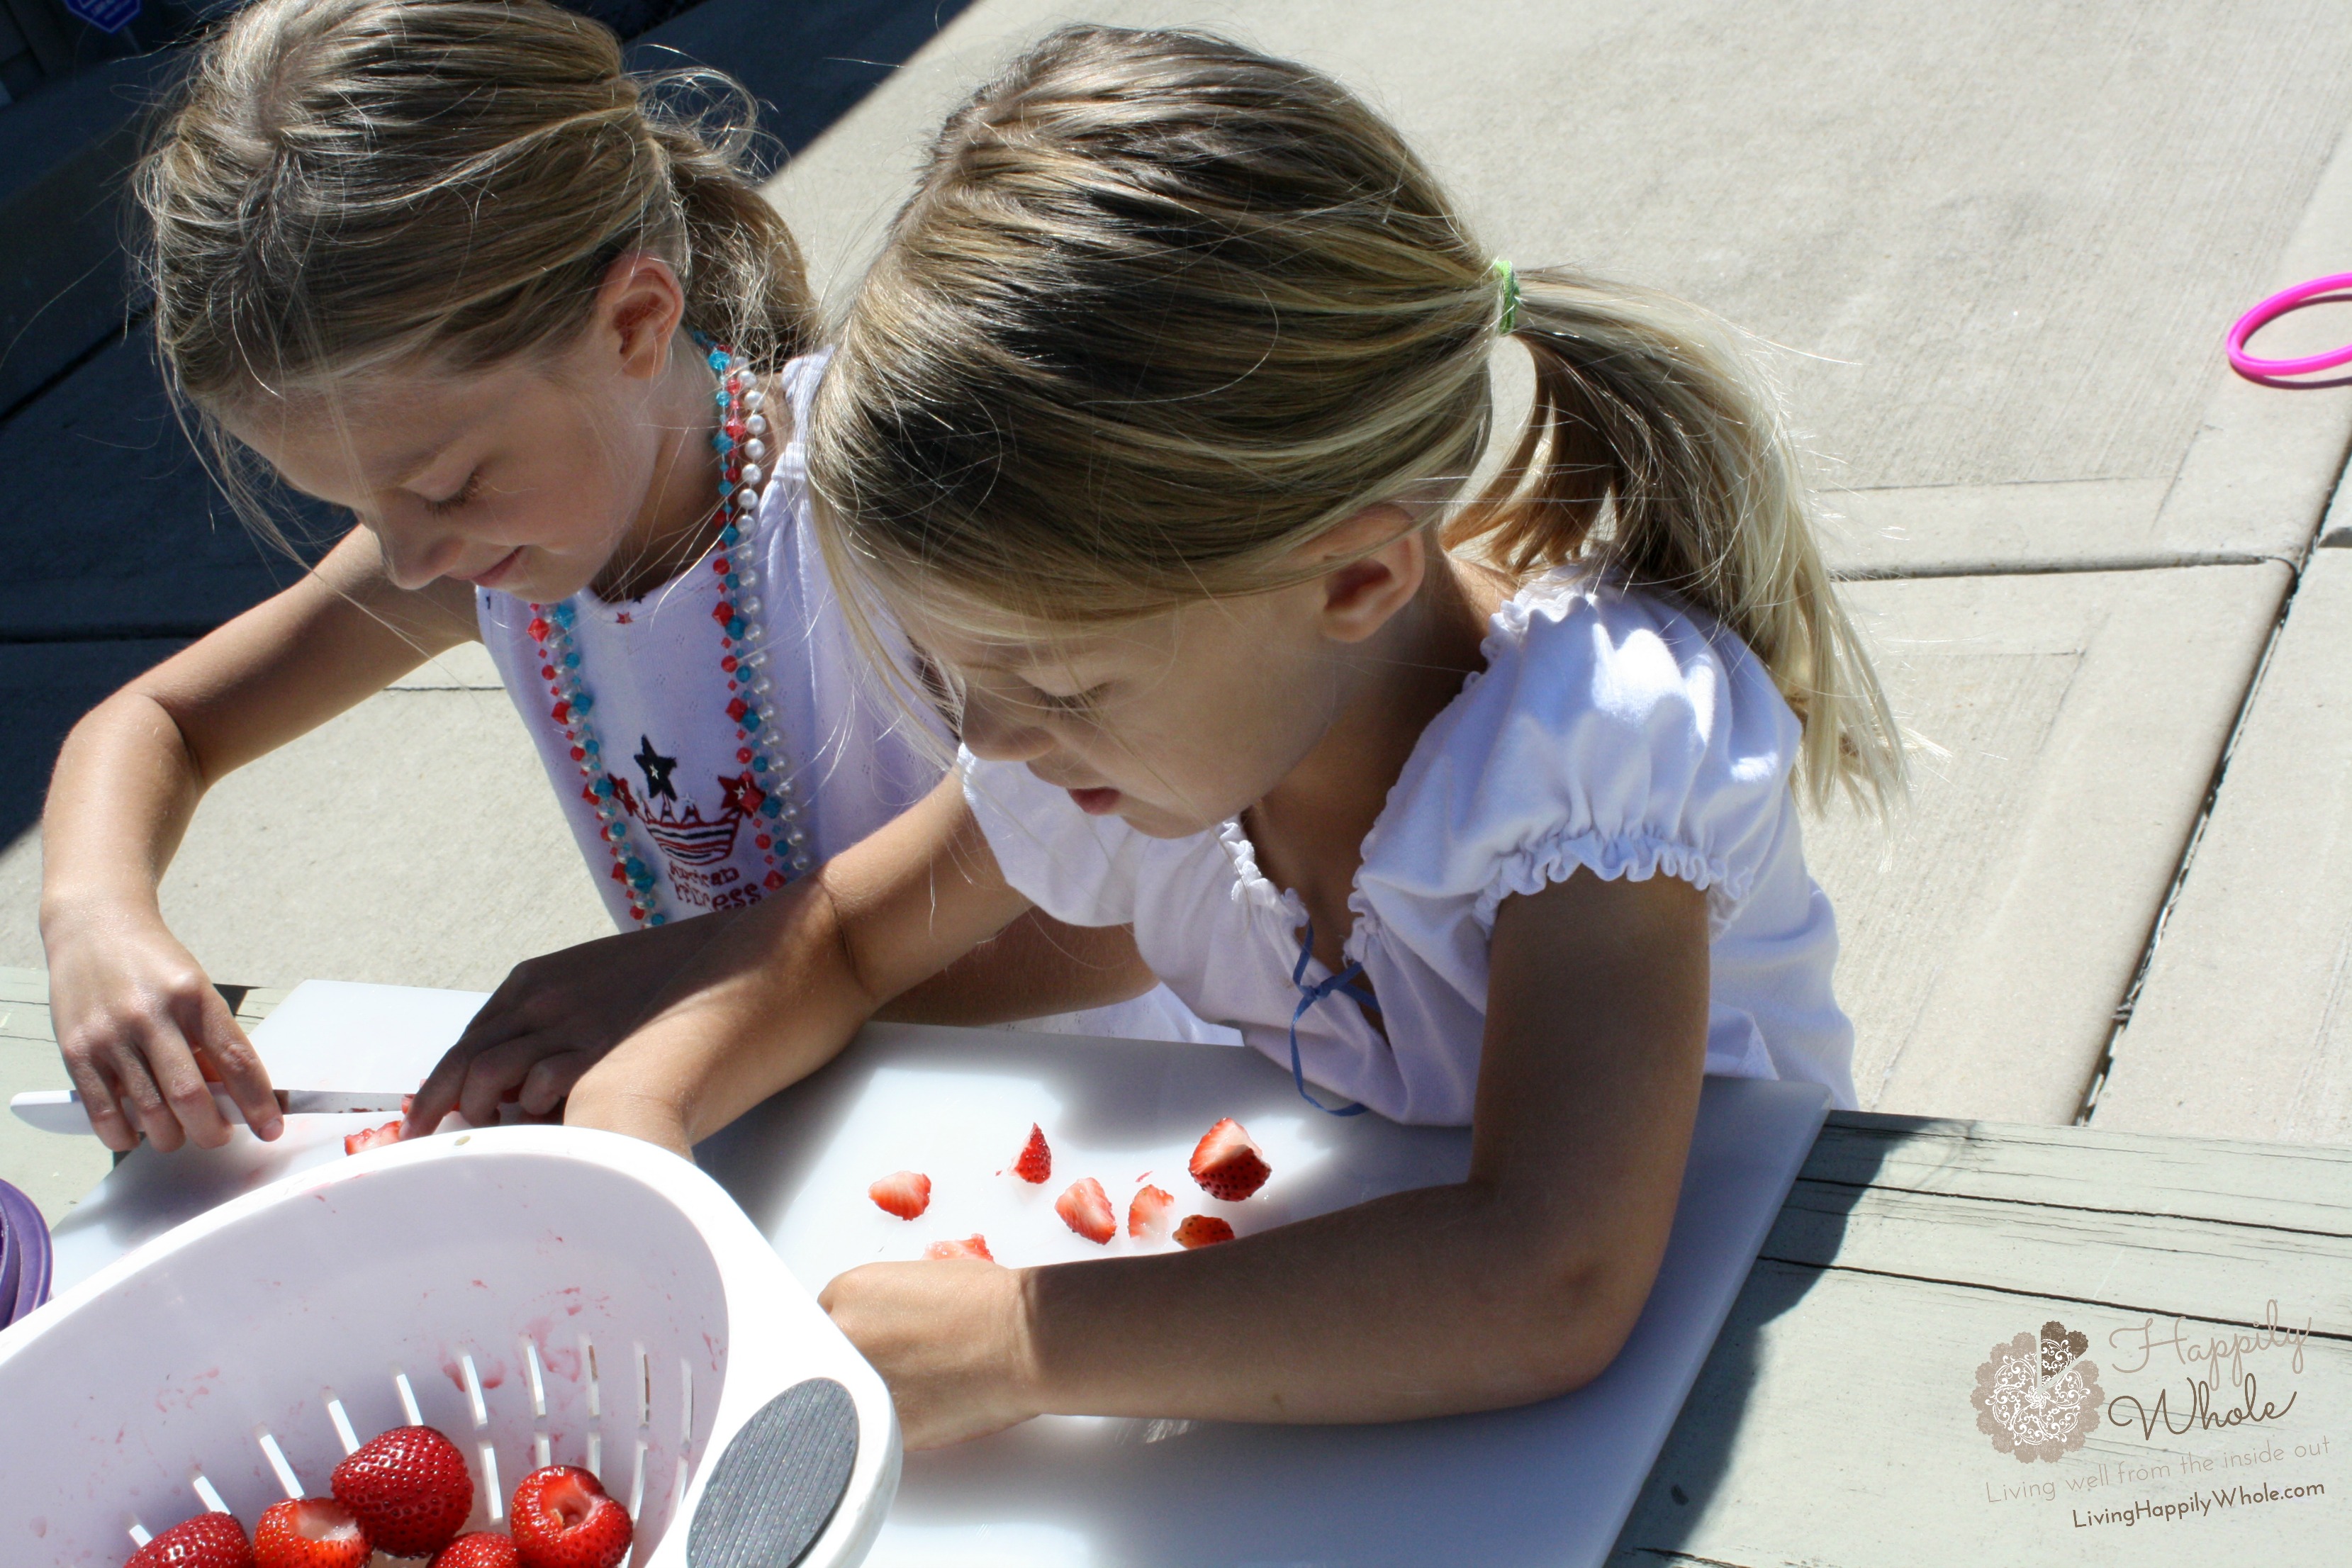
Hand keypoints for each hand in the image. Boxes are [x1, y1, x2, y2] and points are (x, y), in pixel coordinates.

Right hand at [43, 912, 280, 1151]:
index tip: (270, 1128)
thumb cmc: (151, 963)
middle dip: (212, 1130)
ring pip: (150, 1112)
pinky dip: (125, 1136)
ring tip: (179, 1133)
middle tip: (219, 1134)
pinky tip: (136, 1135)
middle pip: (191, 1096)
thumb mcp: (193, 989)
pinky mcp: (76, 1051)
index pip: (236, 1061)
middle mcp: (151, 1015)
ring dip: (172, 1137)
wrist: (94, 927)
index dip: (257, 1102)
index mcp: (193, 996)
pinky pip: (104, 1112)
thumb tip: (229, 1096)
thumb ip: (208, 1039)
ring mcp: (111, 1035)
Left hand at [405, 913, 734, 1135]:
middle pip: (462, 1065)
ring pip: (488, 1079)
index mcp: (533, 984)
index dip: (437, 1092)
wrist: (755, 961)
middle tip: (430, 1152)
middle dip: (438, 1112)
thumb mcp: (600, 987)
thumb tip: (523, 1087)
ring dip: (479, 1118)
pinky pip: (540, 1091)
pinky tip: (541, 1137)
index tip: (423, 1126)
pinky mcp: (603, 1053)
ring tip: (488, 1148)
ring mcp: (570, 1025)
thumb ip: (556, 1026)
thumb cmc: (679, 984)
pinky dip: (529, 1119)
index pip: (463, 1044)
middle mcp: (541, 1001)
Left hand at [818, 1260, 1041, 1448]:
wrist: (1022, 1340)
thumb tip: (886, 1326)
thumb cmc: (990, 1303)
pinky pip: (871, 1429)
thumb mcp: (925, 1279)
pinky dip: (889, 1425)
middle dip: (856, 1363)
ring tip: (914, 1388)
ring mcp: (856, 1383)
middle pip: (829, 1357)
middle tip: (896, 1366)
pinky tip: (924, 1408)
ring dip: (866, 1397)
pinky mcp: (880, 1426)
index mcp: (850, 1291)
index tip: (872, 1342)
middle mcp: (844, 1335)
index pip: (828, 1318)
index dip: (855, 1332)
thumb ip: (888, 1304)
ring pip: (845, 1397)